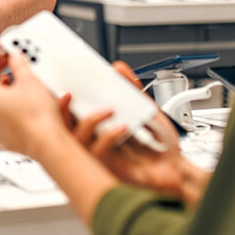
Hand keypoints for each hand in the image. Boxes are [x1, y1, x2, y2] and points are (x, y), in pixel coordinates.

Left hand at [0, 37, 66, 158]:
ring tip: (15, 75)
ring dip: (2, 84)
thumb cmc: (37, 117)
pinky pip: (1, 112)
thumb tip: (15, 58)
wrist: (47, 144)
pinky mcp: (3, 134)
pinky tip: (18, 97)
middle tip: (6, 56)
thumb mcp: (29, 80)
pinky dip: (7, 101)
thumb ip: (18, 64)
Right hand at [59, 61, 209, 206]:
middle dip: (63, 110)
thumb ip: (130, 88)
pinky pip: (98, 151)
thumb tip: (118, 68)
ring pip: (77, 139)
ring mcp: (99, 155)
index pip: (69, 114)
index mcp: (98, 127)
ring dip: (90, 120)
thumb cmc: (159, 143)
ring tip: (109, 108)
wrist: (175, 167)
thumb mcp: (144, 108)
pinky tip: (123, 127)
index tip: (61, 85)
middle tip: (71, 94)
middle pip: (64, 127)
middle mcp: (94, 140)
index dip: (59, 101)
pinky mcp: (108, 167)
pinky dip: (108, 135)